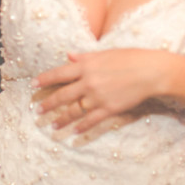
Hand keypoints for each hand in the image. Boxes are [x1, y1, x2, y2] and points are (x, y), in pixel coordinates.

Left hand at [33, 49, 176, 134]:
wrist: (151, 72)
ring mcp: (98, 97)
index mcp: (86, 66)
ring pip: (74, 111)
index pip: (59, 74)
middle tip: (37, 110)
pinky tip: (74, 131)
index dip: (44, 80)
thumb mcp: (105, 53)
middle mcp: (88, 82)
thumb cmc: (131, 58)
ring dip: (61, 119)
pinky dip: (81, 126)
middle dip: (48, 104)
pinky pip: (91, 120)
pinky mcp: (109, 108)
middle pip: (62, 95)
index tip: (33, 85)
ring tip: (52, 125)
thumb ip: (85, 56)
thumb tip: (69, 55)